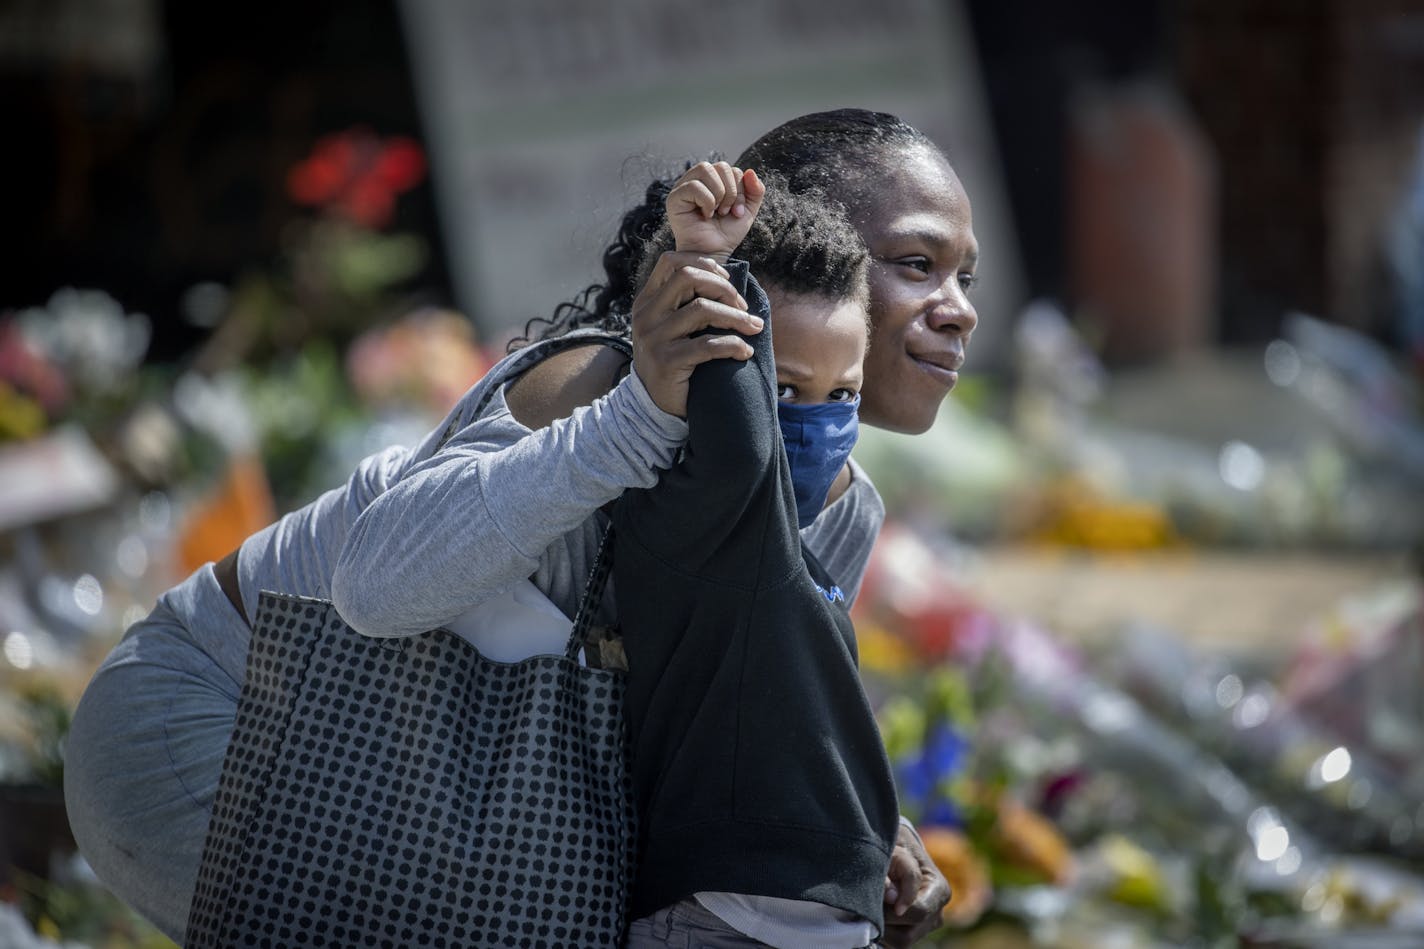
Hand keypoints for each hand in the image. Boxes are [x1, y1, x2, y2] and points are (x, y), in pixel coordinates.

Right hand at [631, 250, 763, 417]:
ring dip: (736, 317)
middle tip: (743, 306)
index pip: (670, 261)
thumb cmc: (674, 360)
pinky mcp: (666, 362)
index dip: (704, 263)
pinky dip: (734, 345)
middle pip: (688, 277)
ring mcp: (653, 338)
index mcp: (647, 301)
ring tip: (754, 327)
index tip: (727, 280)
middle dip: (723, 288)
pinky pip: (708, 345)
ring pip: (702, 309)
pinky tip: (745, 352)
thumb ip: (685, 302)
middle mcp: (646, 315)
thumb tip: (726, 279)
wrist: (655, 405)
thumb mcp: (671, 326)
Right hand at [666, 161, 764, 260]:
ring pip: (706, 170)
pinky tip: (705, 215)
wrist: (714, 253)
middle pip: (720, 166)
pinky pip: (694, 186)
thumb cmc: (726, 233)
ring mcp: (683, 187)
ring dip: (719, 194)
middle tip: (726, 211)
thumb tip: (750, 171)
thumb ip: (755, 191)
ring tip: (716, 212)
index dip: (740, 188)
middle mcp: (697, 180)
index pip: (731, 169)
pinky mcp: (674, 198)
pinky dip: (707, 201)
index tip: (737, 211)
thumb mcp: (747, 211)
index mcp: (713, 180)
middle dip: (731, 191)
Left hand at [881, 822, 949, 947]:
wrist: (898, 853)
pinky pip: (896, 943)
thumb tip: (891, 898)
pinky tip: (876, 915)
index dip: (896, 911)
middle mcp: (937, 913)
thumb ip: (893, 874)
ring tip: (872, 907)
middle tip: (868, 904)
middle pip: (909, 934)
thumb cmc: (897, 851)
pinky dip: (883, 932)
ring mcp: (926, 927)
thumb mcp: (894, 854)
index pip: (919, 912)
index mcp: (940, 891)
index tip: (880, 901)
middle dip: (886, 921)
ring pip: (902, 942)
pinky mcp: (913, 933)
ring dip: (883, 928)